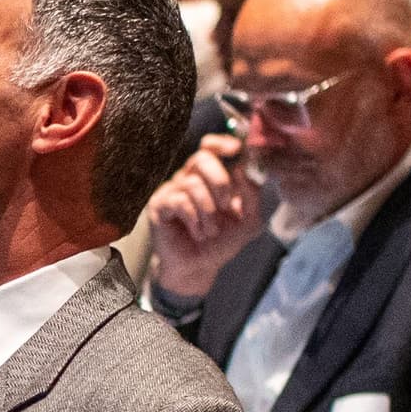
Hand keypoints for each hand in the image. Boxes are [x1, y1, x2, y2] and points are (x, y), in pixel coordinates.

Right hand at [142, 130, 263, 297]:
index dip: (222, 143)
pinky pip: (179, 201)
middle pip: (202, 158)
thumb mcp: (248, 220)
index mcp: (210, 176)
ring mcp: (173, 190)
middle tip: (226, 205)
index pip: (211, 146)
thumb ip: (251, 195)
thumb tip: (242, 170)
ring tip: (211, 231)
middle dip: (220, 180)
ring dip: (208, 210)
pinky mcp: (159, 206)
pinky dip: (194, 219)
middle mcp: (190, 178)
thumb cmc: (221, 242)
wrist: (199, 268)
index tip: (236, 149)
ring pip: (192, 183)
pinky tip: (197, 233)